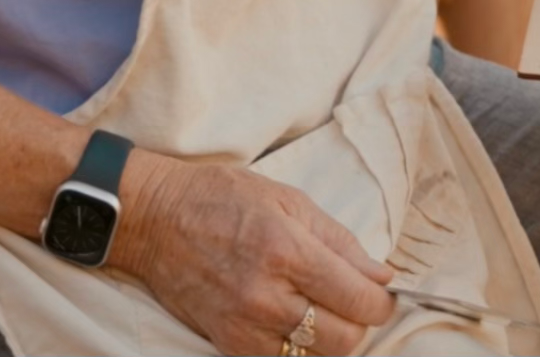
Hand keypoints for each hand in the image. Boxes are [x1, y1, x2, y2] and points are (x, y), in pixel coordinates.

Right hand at [114, 150, 393, 355]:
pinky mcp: (228, 345)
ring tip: (324, 309)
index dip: (382, 302)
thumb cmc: (222, 198)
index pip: (358, 299)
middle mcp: (267, 296)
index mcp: (287, 250)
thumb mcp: (287, 199)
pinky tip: (294, 322)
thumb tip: (381, 275)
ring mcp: (245, 328)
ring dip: (331, 339)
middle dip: (360, 321)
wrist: (157, 219)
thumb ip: (339, 241)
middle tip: (354, 299)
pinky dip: (297, 349)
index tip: (383, 293)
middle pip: (344, 339)